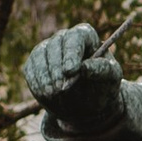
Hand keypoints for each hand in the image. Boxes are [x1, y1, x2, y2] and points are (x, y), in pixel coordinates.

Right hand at [22, 21, 127, 138]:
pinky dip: (36, 82)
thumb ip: (103, 70)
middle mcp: (64, 38)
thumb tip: (85, 67)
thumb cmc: (102, 86)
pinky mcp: (34, 63)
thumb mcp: (111, 79)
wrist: (86, 104)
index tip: (71, 72)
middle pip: (55, 45)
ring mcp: (47, 49)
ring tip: (54, 94)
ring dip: (45, 77)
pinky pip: (30, 69)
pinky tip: (44, 95)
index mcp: (86, 36)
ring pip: (40, 56)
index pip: (76, 37)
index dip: (72, 53)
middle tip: (61, 88)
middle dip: (57, 68)